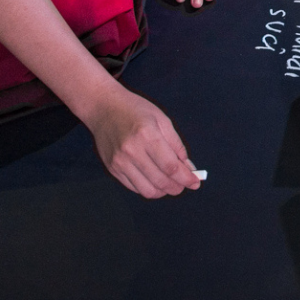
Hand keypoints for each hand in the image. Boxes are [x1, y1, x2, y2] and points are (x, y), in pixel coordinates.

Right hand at [85, 85, 199, 197]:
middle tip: (185, 185)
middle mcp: (132, 151)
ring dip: (163, 191)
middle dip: (177, 187)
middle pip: (160, 181)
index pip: (170, 167)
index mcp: (147, 135)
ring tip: (171, 184)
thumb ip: (176, 145)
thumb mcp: (162, 120)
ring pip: (147, 190)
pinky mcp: (112, 169)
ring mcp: (120, 162)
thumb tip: (188, 168)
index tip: (195, 182)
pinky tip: (155, 181)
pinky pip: (134, 188)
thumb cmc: (136, 110)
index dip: (186, 178)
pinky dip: (149, 188)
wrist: (104, 108)